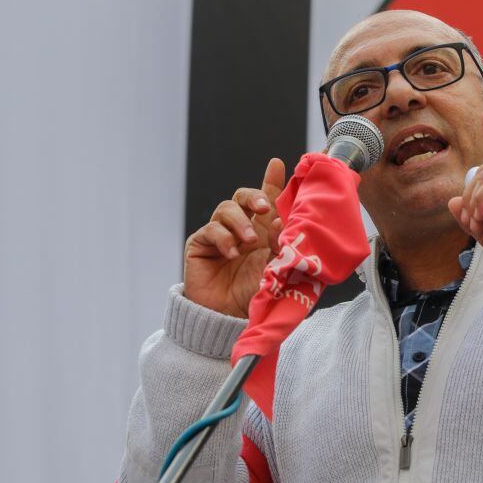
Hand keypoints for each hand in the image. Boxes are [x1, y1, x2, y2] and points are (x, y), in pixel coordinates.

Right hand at [184, 158, 285, 316]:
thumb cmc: (254, 294)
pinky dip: (223, 238)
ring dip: (239, 221)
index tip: (277, 164)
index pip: (267, 200)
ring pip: (226, 208)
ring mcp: (220, 234)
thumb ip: (281, 243)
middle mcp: (242, 228)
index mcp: (264, 231)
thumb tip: (280, 219)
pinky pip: (211, 230)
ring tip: (248, 240)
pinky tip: (232, 254)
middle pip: (244, 196)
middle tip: (264, 207)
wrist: (228, 317)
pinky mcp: (201, 244)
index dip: (271, 180)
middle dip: (254, 195)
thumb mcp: (276, 267)